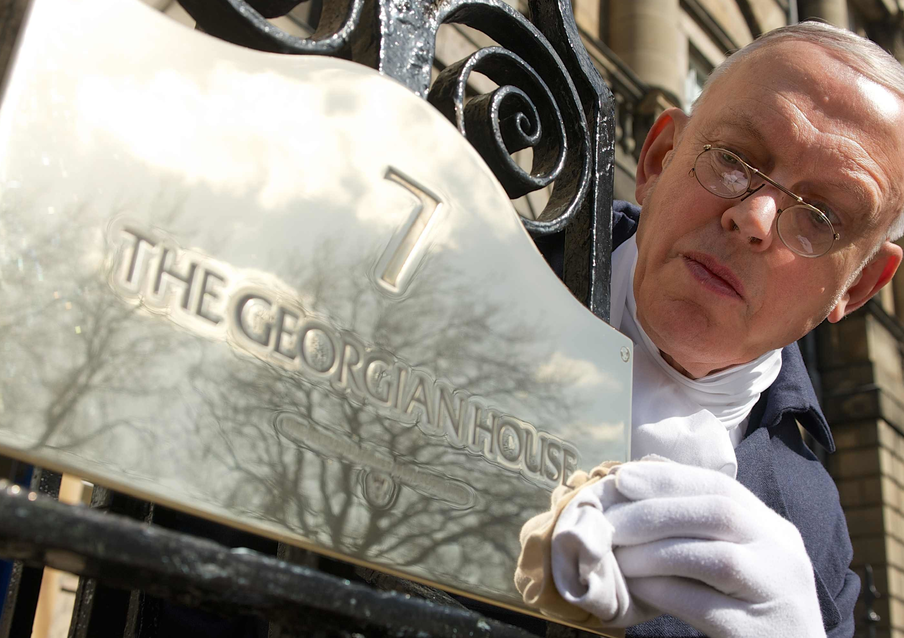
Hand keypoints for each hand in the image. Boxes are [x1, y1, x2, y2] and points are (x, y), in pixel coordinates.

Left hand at [551, 460, 825, 637]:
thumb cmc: (749, 611)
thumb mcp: (740, 560)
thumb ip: (703, 528)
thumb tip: (639, 484)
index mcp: (776, 531)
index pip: (723, 488)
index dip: (669, 478)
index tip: (623, 478)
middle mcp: (784, 556)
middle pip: (719, 514)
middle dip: (654, 513)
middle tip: (608, 521)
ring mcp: (776, 596)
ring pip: (714, 559)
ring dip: (654, 552)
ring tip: (616, 555)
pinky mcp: (757, 634)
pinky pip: (703, 606)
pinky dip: (662, 590)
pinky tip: (635, 587)